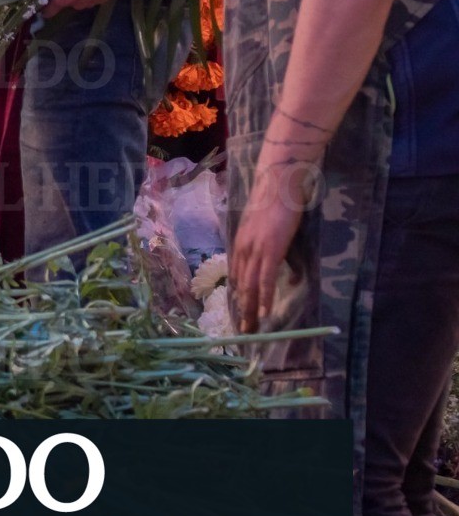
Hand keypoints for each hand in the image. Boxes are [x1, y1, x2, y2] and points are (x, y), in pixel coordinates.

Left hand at [231, 162, 311, 333]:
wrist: (278, 184)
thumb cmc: (273, 202)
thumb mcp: (263, 227)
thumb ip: (263, 244)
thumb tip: (271, 259)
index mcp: (240, 244)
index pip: (236, 276)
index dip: (239, 295)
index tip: (241, 312)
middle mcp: (242, 249)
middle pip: (240, 286)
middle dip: (242, 309)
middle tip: (244, 331)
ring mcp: (254, 250)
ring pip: (249, 286)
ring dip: (250, 309)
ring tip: (252, 329)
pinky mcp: (269, 250)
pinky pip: (265, 279)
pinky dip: (264, 297)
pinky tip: (264, 311)